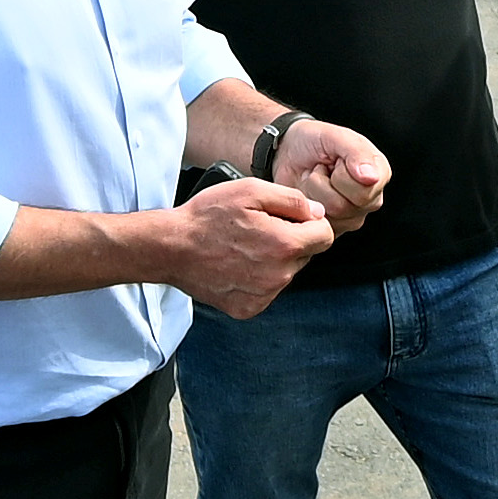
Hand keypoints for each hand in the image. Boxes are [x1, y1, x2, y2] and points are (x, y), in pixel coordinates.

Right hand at [168, 177, 335, 317]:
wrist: (171, 248)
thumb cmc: (207, 217)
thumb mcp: (250, 190)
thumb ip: (291, 199)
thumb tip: (317, 212)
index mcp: (285, 245)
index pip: (325, 237)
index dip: (311, 223)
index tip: (293, 219)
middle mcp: (279, 275)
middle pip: (305, 255)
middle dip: (290, 240)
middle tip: (259, 229)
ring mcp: (264, 295)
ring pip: (286, 273)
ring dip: (273, 260)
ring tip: (243, 246)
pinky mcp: (248, 308)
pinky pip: (267, 291)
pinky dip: (257, 278)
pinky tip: (237, 265)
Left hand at [272, 119, 390, 233]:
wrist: (287, 151)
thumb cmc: (314, 142)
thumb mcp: (334, 136)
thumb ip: (356, 152)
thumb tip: (371, 177)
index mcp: (379, 174)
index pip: (365, 190)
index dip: (342, 174)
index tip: (337, 160)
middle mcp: (370, 199)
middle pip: (346, 207)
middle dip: (325, 184)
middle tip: (323, 170)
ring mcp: (352, 217)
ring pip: (329, 215)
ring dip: (314, 192)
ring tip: (316, 179)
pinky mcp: (333, 228)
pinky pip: (318, 224)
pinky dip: (307, 206)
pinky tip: (310, 194)